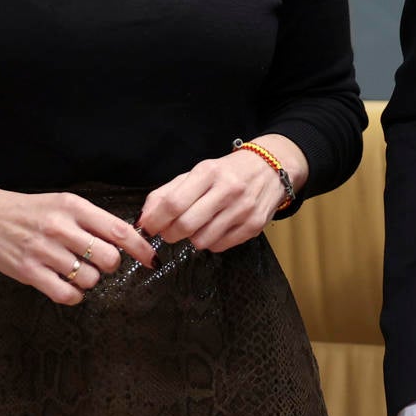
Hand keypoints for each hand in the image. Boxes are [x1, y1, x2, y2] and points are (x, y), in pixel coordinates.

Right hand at [0, 167, 152, 306]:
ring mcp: (44, 251)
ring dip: (89, 280)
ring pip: (90, 278)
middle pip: (109, 258)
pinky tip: (68, 286)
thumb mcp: (62, 203)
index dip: (140, 247)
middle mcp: (60, 227)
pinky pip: (66, 294)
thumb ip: (92, 219)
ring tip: (75, 270)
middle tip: (98, 262)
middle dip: (109, 265)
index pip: (119, 230)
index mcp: (73, 207)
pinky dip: (74, 295)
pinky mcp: (29, 272)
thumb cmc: (30, 212)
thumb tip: (129, 237)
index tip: (151, 258)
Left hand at [137, 134, 308, 252]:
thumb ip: (167, 193)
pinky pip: (219, 246)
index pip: (173, 202)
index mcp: (209, 172)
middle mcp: (227, 190)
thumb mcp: (197, 173)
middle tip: (169, 231)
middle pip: (186, 225)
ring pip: (202, 241)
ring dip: (192, 239)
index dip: (155, 220)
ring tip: (198, 226)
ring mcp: (243, 209)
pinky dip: (211, 242)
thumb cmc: (227, 172)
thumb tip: (143, 219)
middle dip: (170, 234)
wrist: (271, 168)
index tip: (148, 228)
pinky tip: (215, 228)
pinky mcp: (254, 226)